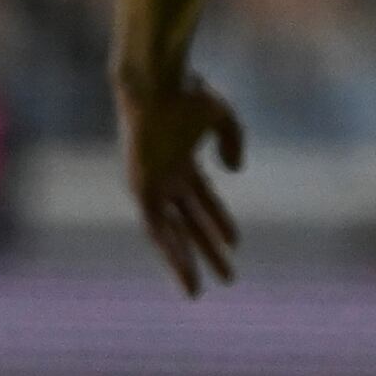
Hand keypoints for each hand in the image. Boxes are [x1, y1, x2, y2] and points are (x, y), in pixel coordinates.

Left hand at [118, 67, 244, 296]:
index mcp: (180, 160)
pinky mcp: (139, 188)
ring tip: (197, 291)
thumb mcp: (222, 117)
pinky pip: (155, 226)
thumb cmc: (186, 92)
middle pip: (189, 222)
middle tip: (229, 278)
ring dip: (184, 262)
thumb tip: (233, 171)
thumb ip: (232, 141)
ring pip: (169, 232)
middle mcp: (165, 176)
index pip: (202, 199)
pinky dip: (168, 249)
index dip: (220, 222)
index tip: (235, 245)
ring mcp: (151, 184)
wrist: (155, 84)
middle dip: (208, 250)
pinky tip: (183, 268)